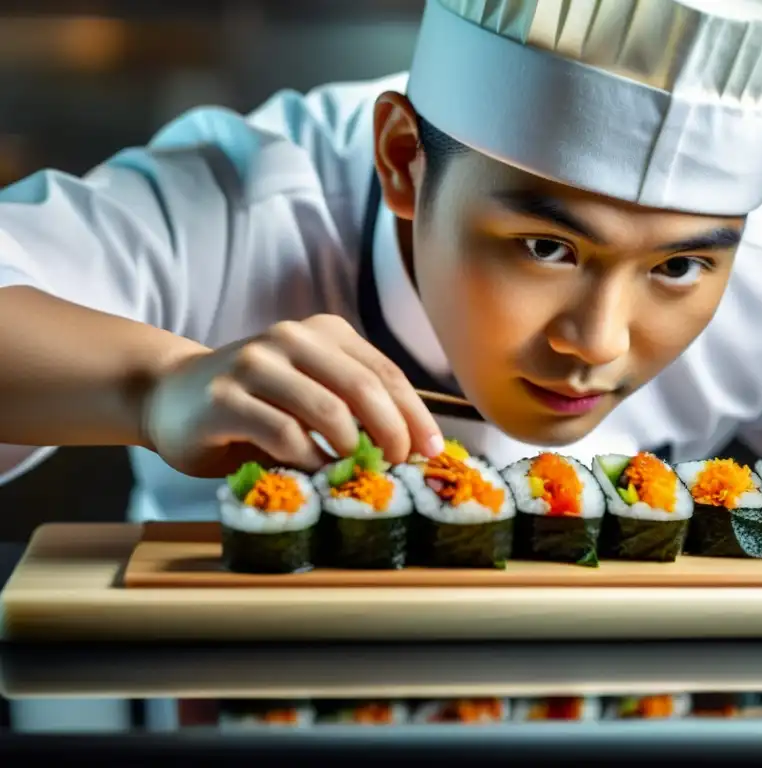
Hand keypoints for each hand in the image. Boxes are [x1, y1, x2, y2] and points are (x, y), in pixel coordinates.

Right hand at [142, 314, 443, 476]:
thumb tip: (414, 446)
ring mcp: (255, 364)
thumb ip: (353, 407)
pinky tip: (317, 475)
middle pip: (364, 388)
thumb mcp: (311, 392)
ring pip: (328, 409)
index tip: (432, 450)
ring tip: (357, 472)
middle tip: (398, 466)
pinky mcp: (225, 399)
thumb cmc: (255, 402)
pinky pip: (283, 434)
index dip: (414, 415)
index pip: (385, 373)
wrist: (170, 394)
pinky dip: (310, 461)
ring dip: (352, 449)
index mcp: (324, 332)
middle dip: (392, 433)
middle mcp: (292, 338)